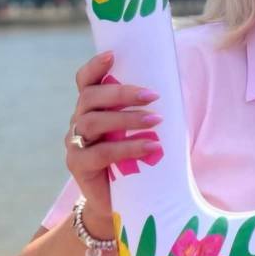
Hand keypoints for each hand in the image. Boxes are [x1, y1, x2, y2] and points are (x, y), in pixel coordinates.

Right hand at [65, 53, 161, 232]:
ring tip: (156, 120)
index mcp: (93, 107)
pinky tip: (150, 146)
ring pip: (93, 121)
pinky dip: (128, 147)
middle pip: (90, 97)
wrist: (122, 200)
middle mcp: (79, 121)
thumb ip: (148, 110)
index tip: (113, 55)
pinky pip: (100, 152)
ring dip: (127, 118)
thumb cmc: (137, 157)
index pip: (85, 81)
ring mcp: (75, 143)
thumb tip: (178, 89)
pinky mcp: (78, 165)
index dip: (95, 67)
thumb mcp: (141, 129)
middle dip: (122, 92)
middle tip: (153, 95)